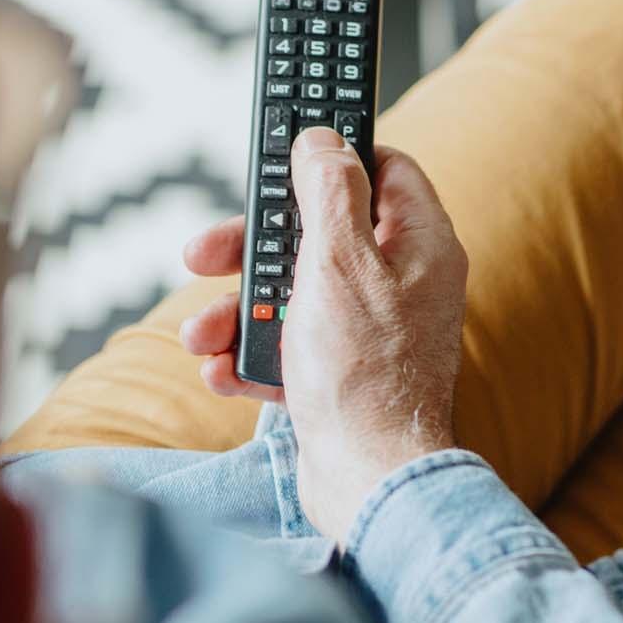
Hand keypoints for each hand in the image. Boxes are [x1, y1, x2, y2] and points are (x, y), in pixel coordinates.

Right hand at [179, 127, 468, 541]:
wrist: (368, 485)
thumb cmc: (364, 377)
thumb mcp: (339, 262)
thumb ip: (329, 191)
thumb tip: (324, 137)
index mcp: (419, 246)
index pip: (383, 169)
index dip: (330, 159)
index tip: (280, 159)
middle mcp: (401, 283)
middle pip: (318, 234)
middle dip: (252, 250)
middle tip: (203, 255)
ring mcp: (372, 331)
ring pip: (292, 294)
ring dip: (237, 311)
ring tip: (204, 337)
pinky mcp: (342, 374)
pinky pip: (289, 347)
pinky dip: (252, 356)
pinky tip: (224, 372)